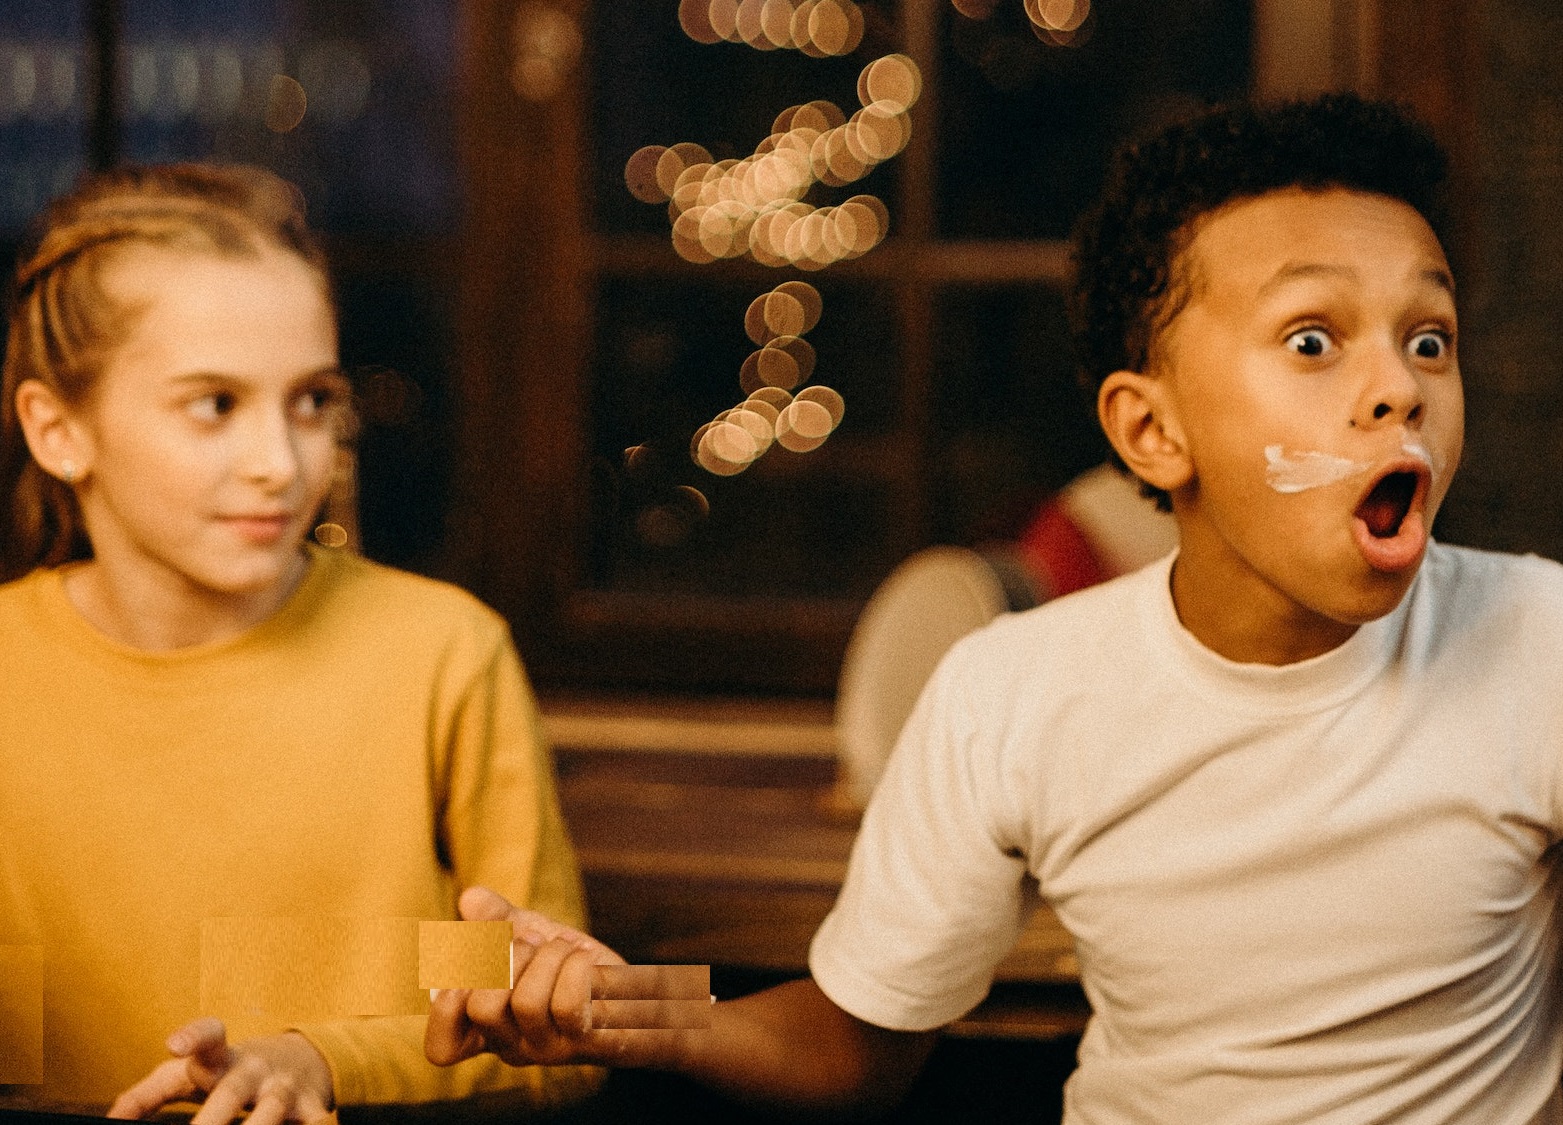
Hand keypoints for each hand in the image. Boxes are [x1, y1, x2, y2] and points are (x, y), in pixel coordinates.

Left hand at [108, 1017, 334, 1123]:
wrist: (302, 1058)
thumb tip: (110, 1118)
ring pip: (271, 1109)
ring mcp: (283, 1087)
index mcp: (220, 1059)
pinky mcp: (310, 1105)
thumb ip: (148, 1093)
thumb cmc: (227, 1072)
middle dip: (211, 1120)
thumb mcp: (191, 1073)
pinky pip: (316, 1121)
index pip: (208, 1037)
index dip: (193, 1036)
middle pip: (230, 1092)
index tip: (175, 1044)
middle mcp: (252, 1069)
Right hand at [425, 886, 705, 1070]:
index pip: (442, 1049)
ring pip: (524, 1000)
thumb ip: (495, 918)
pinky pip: (566, 1003)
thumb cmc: (567, 962)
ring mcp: (548, 1048)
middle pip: (482, 1007)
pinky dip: (573, 965)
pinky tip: (582, 958)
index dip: (447, 1006)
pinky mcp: (585, 1039)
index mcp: (484, 1030)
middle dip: (507, 956)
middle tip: (530, 947)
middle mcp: (511, 1046)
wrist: (626, 980)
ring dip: (546, 956)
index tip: (473, 967)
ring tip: (561, 950)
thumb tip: (470, 899)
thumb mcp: (526, 933)